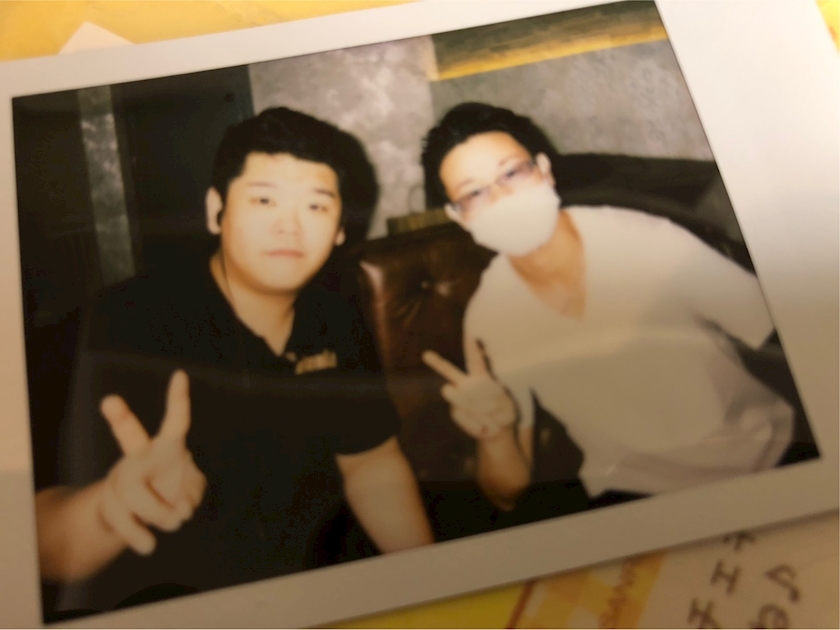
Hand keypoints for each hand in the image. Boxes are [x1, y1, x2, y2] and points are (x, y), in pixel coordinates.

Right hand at [98, 370, 206, 555]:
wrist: (133, 516)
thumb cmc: (169, 490)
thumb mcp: (191, 487)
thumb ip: (192, 491)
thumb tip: (180, 509)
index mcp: (163, 447)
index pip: (175, 422)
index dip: (178, 400)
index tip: (180, 375)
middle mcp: (138, 457)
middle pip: (131, 439)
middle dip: (120, 418)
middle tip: (109, 400)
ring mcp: (121, 479)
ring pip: (140, 495)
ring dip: (165, 515)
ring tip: (177, 520)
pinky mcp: (111, 505)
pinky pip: (127, 522)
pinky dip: (141, 536)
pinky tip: (149, 545)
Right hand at [422, 338, 517, 440]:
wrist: (498, 430)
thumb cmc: (504, 413)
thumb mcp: (508, 407)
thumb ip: (497, 404)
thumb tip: (480, 405)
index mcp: (481, 378)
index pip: (475, 360)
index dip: (472, 348)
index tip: (470, 336)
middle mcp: (466, 384)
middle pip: (449, 370)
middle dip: (437, 363)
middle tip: (426, 355)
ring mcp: (458, 398)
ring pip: (451, 393)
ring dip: (469, 406)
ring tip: (487, 420)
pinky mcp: (455, 412)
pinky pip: (460, 415)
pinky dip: (473, 423)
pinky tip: (483, 428)